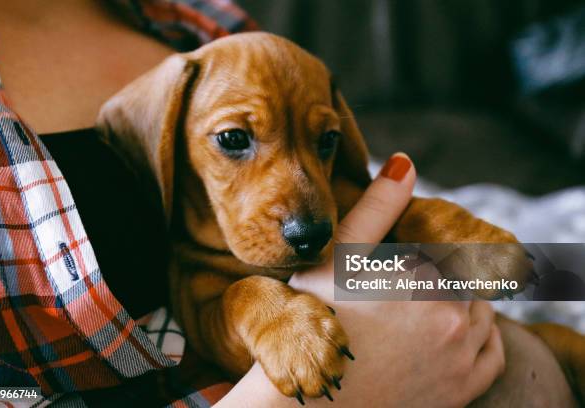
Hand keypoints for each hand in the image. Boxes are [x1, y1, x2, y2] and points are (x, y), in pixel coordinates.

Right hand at [216, 153, 504, 406]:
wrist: (313, 402)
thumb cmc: (316, 324)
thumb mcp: (338, 258)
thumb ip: (376, 208)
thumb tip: (406, 162)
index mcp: (427, 281)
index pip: (453, 243)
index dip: (432, 242)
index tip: (410, 250)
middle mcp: (455, 320)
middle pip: (468, 276)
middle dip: (444, 270)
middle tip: (408, 279)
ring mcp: (461, 359)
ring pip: (484, 310)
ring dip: (465, 298)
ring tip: (425, 301)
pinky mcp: (461, 391)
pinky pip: (493, 352)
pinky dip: (483, 335)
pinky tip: (457, 329)